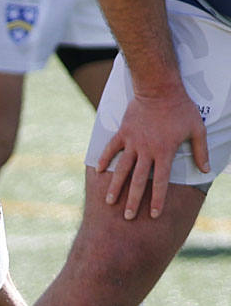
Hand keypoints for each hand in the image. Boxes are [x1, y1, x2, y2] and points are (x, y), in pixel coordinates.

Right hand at [97, 88, 208, 219]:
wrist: (160, 88)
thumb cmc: (181, 108)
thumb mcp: (197, 129)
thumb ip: (201, 151)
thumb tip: (206, 170)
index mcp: (165, 152)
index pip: (160, 182)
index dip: (157, 199)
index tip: (154, 214)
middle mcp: (146, 151)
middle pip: (138, 181)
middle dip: (133, 201)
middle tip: (128, 217)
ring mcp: (132, 143)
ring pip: (122, 169)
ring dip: (115, 187)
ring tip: (109, 202)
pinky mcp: (123, 133)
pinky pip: (111, 149)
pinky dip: (104, 160)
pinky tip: (98, 172)